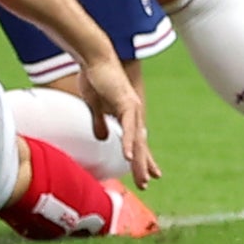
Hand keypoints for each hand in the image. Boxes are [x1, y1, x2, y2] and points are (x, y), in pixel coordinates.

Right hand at [75, 54, 158, 179]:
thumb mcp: (95, 106)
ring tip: (143, 178)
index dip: (143, 159)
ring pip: (138, 140)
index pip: (138, 142)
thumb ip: (100, 122)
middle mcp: (134, 113)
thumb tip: (104, 138)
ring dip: (140, 161)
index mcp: (127, 115)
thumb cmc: (95, 79)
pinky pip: (128, 127)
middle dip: (143, 166)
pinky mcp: (125, 102)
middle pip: (141, 145)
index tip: (149, 175)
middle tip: (146, 184)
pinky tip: (129, 157)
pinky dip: (128, 142)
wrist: (95, 58)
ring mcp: (132, 108)